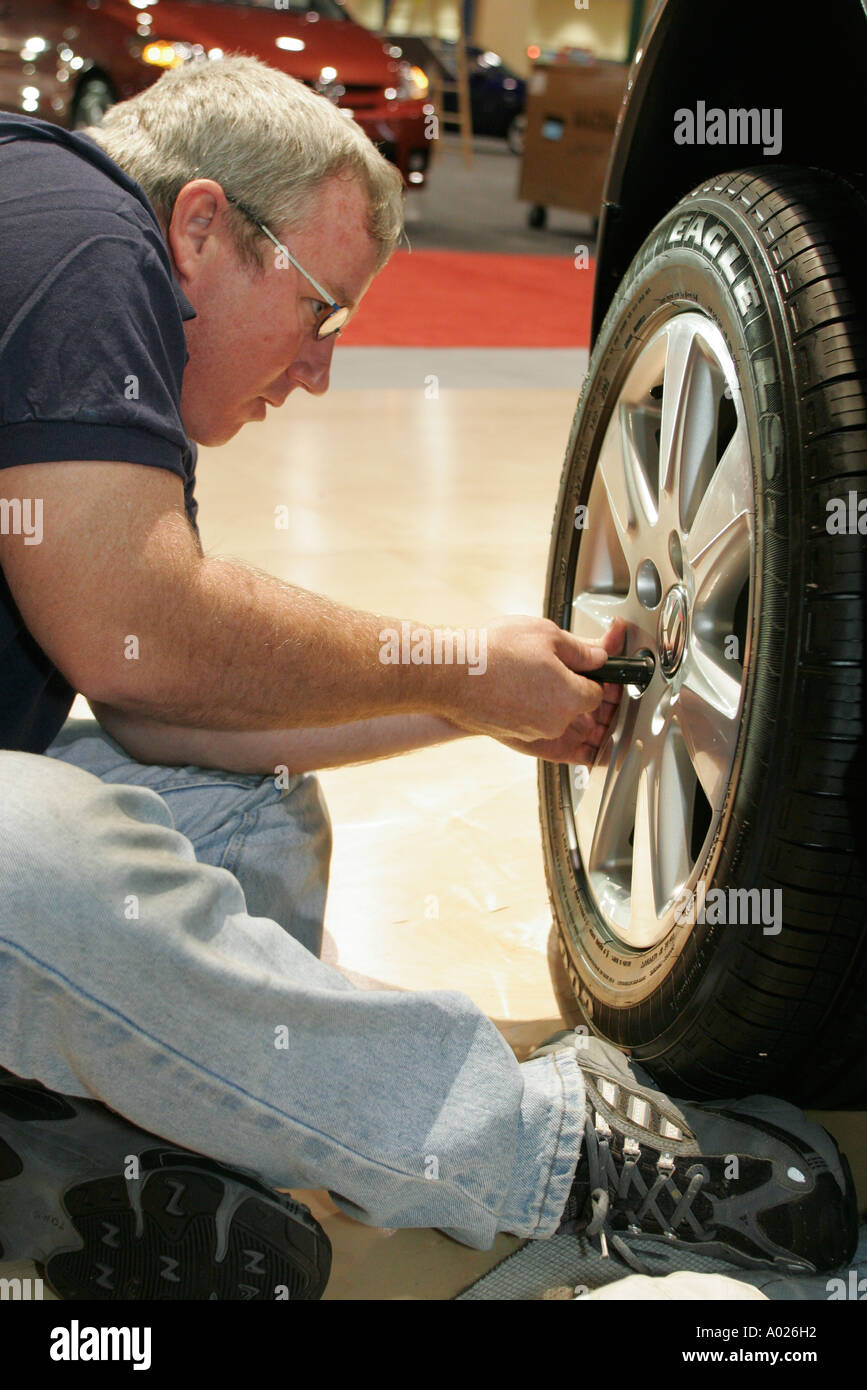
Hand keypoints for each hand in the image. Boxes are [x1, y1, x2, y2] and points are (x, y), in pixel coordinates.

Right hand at [496, 618, 625, 763]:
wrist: (452, 672)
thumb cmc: (495, 653)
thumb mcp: (548, 635)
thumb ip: (582, 650)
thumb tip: (599, 656)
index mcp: (571, 698)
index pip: (599, 693)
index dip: (596, 677)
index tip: (589, 667)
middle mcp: (556, 724)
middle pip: (581, 711)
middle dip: (580, 692)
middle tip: (569, 669)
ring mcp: (533, 734)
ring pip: (558, 720)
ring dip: (557, 703)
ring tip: (541, 677)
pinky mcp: (513, 738)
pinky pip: (536, 728)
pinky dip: (536, 714)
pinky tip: (527, 694)